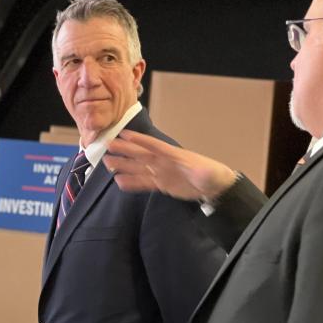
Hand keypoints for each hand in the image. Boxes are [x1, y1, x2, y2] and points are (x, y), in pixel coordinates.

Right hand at [104, 130, 237, 200]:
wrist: (215, 187)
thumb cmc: (212, 175)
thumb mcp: (207, 172)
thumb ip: (201, 170)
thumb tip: (199, 170)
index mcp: (174, 155)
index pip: (154, 146)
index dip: (140, 140)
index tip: (124, 134)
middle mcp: (164, 162)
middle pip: (141, 155)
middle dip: (125, 150)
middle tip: (108, 146)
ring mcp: (162, 173)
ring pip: (139, 168)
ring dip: (124, 165)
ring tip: (108, 163)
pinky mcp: (163, 184)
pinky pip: (144, 182)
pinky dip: (132, 182)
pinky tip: (120, 182)